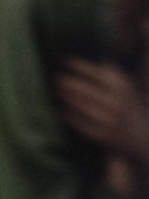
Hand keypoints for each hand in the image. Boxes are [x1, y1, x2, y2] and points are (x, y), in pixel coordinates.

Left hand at [57, 55, 148, 174]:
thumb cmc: (128, 109)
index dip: (81, 67)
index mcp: (125, 89)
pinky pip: (85, 125)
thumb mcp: (128, 90)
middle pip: (90, 90)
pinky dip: (73, 117)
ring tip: (58, 91)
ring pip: (86, 107)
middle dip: (72, 83)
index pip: (100, 74)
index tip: (66, 61)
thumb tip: (101, 60)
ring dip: (70, 98)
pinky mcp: (106, 136)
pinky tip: (63, 110)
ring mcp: (112, 120)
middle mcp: (120, 103)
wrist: (141, 138)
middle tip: (57, 77)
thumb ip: (115, 76)